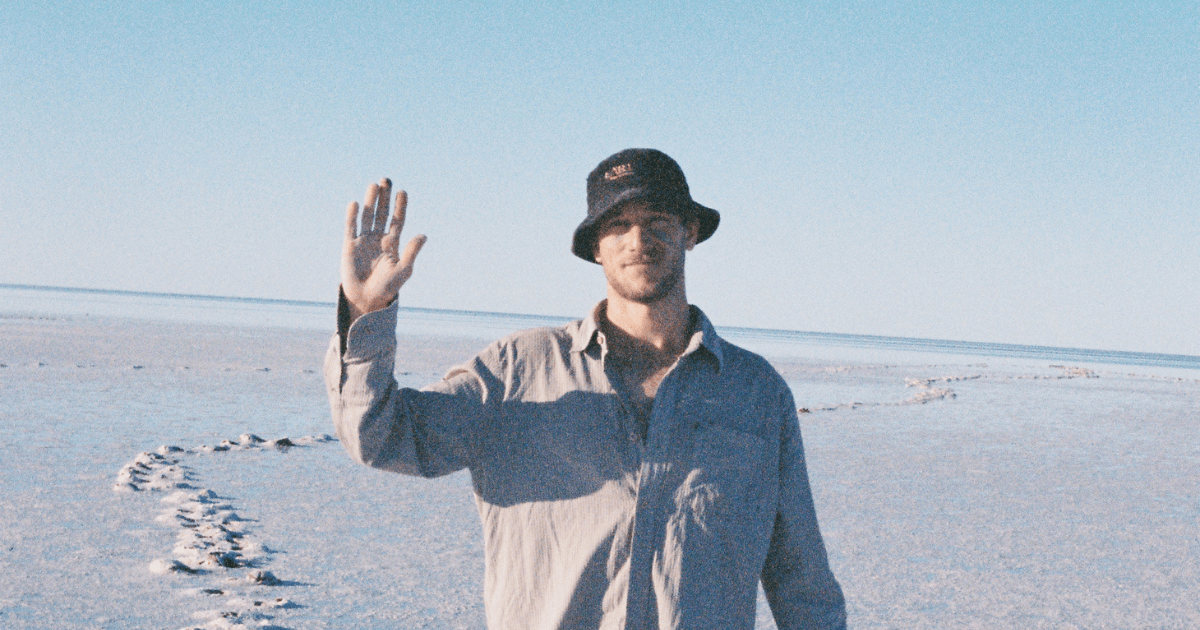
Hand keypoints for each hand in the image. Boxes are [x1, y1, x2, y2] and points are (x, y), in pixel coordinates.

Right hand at [341, 178, 426, 320]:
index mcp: (393, 243)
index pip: (397, 220)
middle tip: (386, 180)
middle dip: (384, 197)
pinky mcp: (349, 246)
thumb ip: (412, 252)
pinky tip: (355, 203)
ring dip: (370, 201)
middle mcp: (378, 238)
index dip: (400, 206)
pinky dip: (352, 216)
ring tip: (374, 185)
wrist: (367, 299)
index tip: (403, 192)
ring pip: (367, 216)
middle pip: (382, 213)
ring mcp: (363, 240)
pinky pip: (351, 228)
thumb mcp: (404, 269)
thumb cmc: (388, 287)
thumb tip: (423, 235)